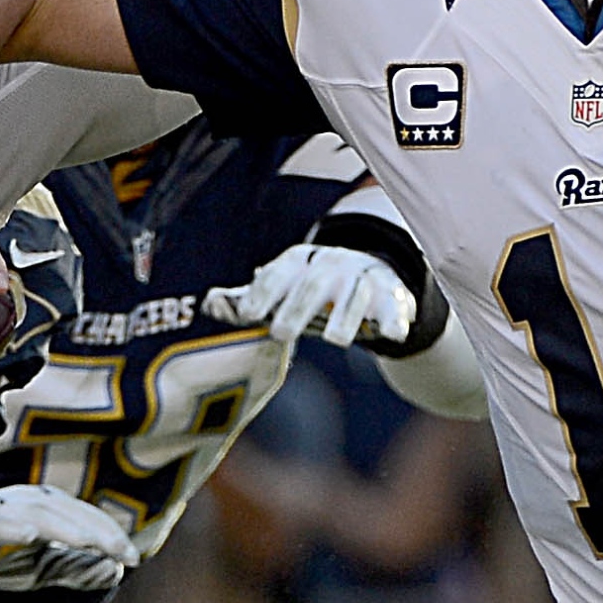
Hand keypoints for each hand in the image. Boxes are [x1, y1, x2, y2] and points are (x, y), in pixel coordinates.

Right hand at [0, 483, 137, 591]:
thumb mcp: (37, 570)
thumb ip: (73, 569)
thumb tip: (114, 570)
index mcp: (36, 507)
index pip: (80, 514)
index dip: (108, 532)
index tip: (134, 557)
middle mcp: (15, 501)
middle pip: (62, 509)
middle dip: (96, 529)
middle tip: (124, 554)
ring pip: (32, 514)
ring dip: (64, 527)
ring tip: (91, 543)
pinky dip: (6, 527)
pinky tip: (28, 535)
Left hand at [203, 243, 416, 347]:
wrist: (369, 273)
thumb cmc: (312, 288)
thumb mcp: (284, 288)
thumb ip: (250, 298)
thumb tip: (208, 304)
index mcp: (303, 261)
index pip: (281, 272)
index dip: (264, 292)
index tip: (248, 315)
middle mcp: (334, 264)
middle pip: (315, 285)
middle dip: (298, 309)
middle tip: (280, 334)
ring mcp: (364, 278)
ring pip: (357, 295)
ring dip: (346, 317)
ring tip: (336, 341)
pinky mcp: (392, 295)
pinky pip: (394, 306)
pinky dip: (394, 320)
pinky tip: (391, 335)